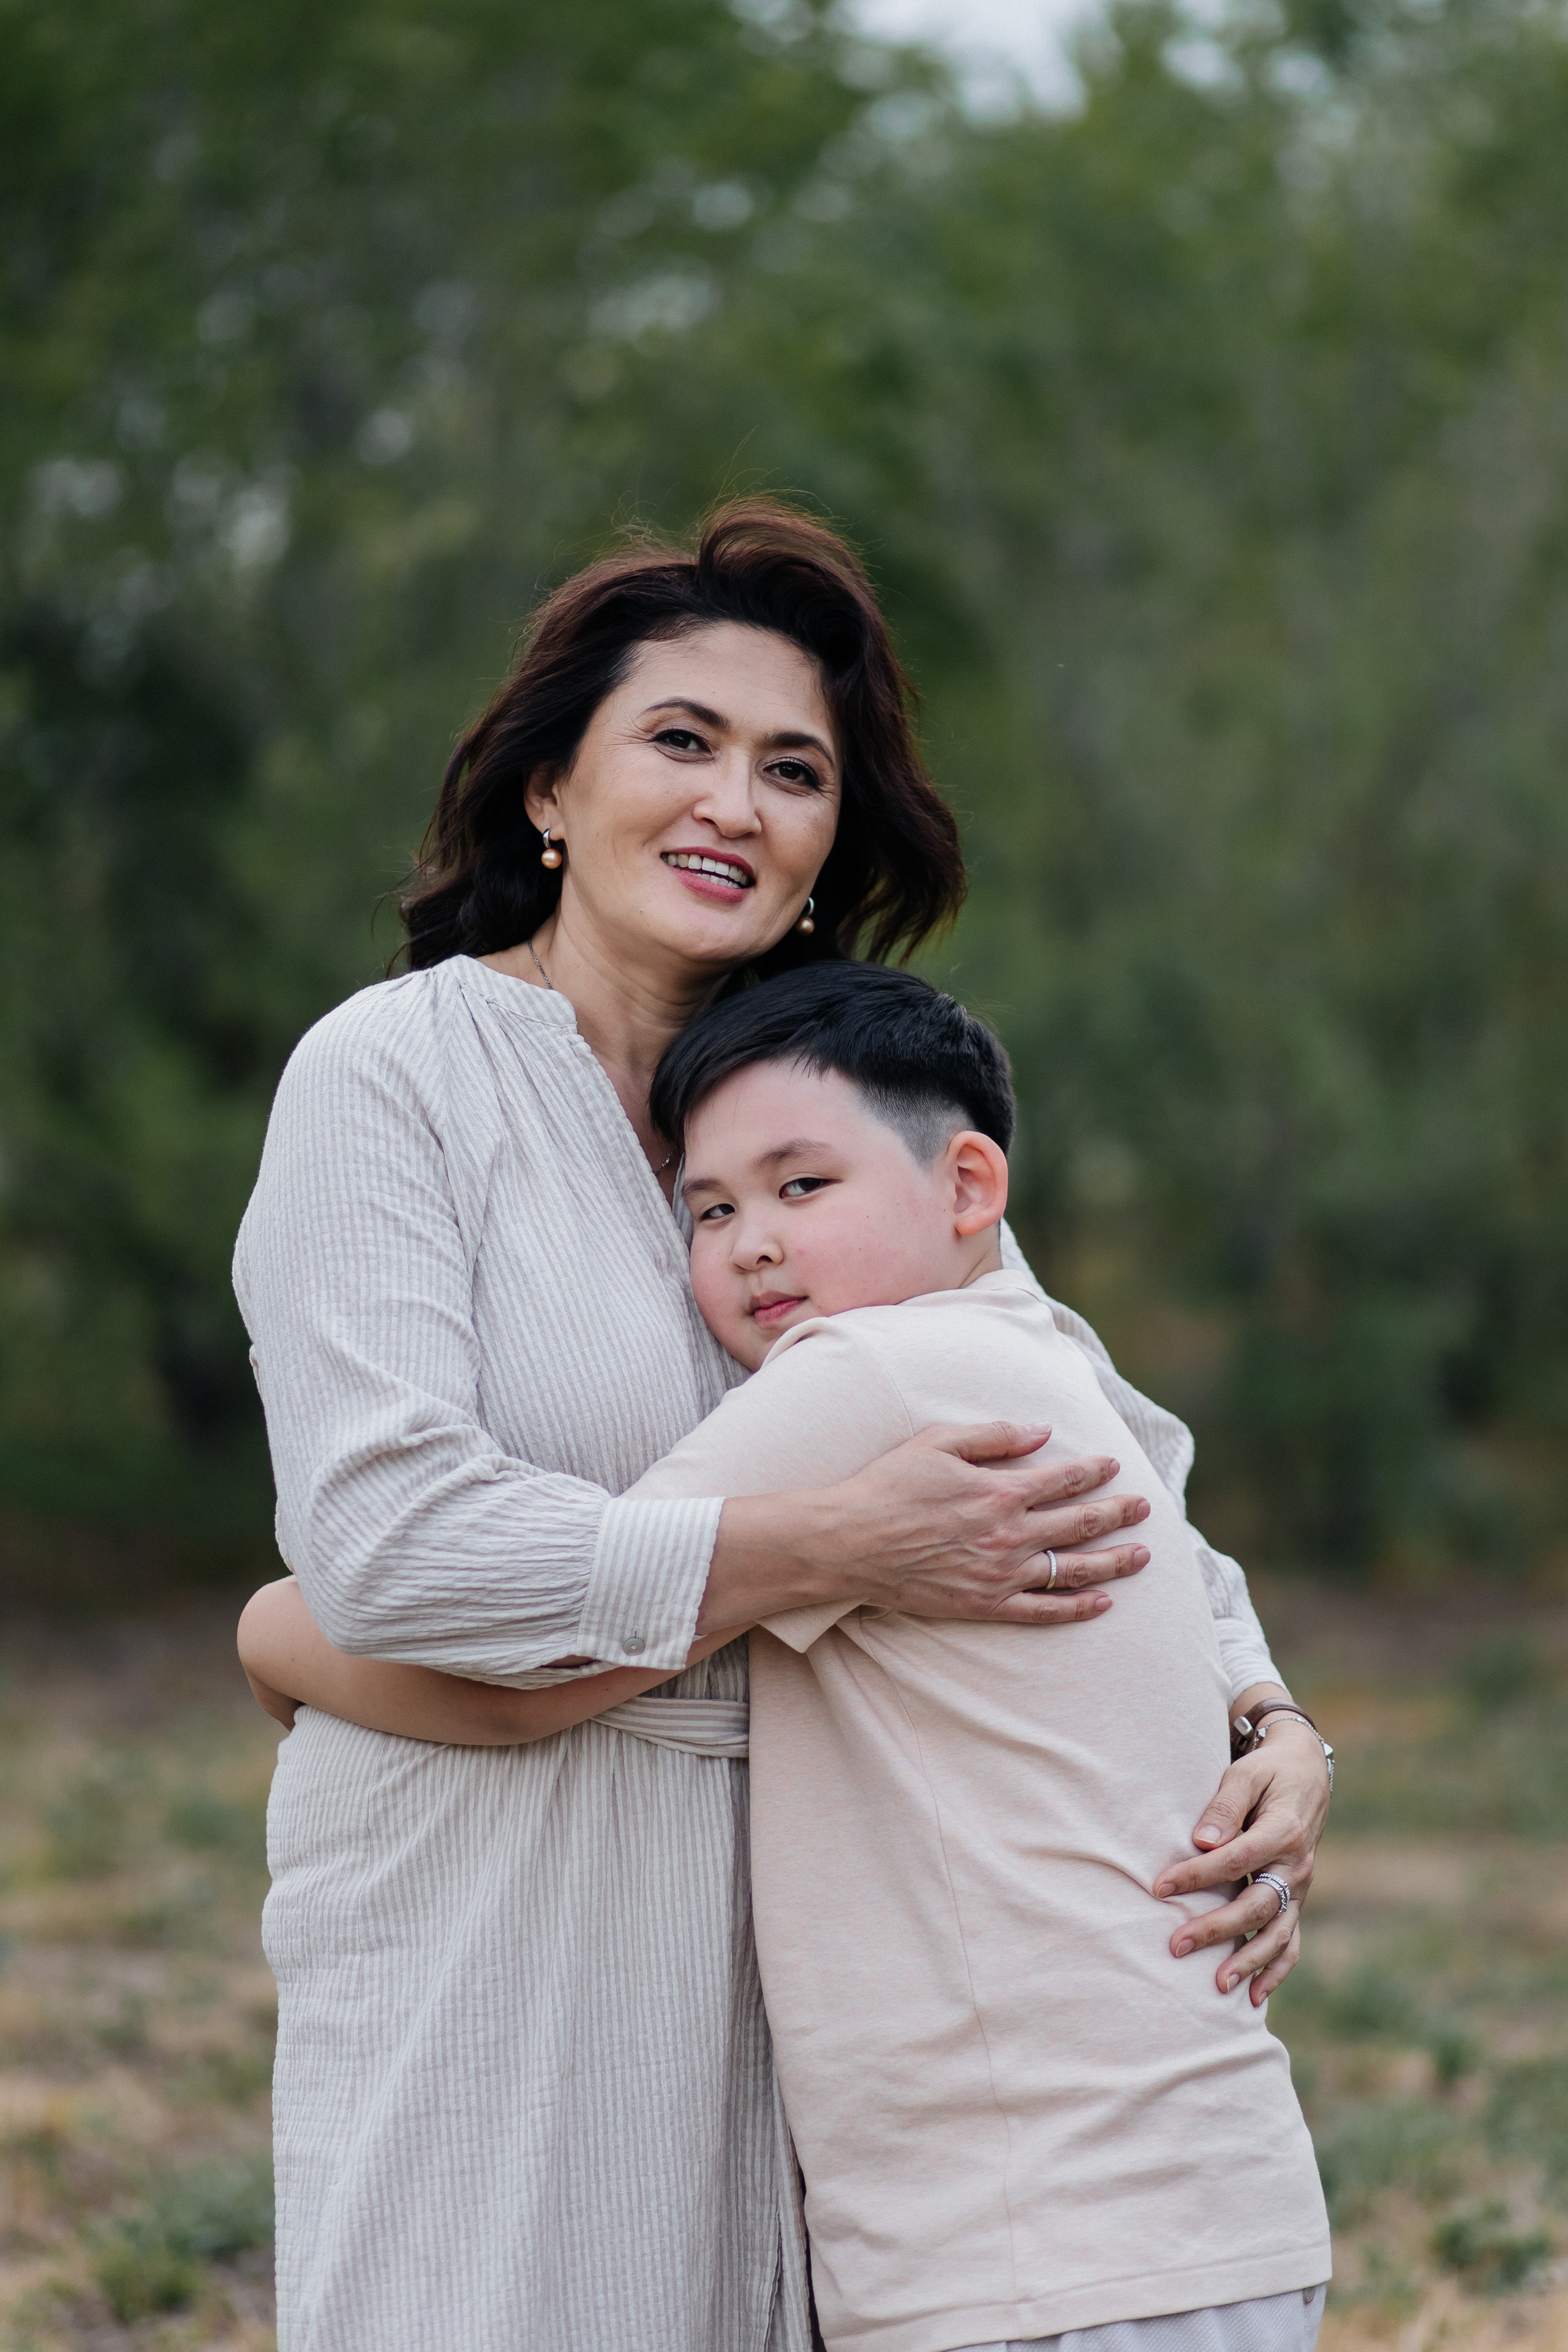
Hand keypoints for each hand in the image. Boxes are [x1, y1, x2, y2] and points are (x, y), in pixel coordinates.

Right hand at [815, 1420, 1151, 1624]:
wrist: (850, 1542)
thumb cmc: (890, 1485)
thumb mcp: (938, 1442)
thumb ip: (995, 1436)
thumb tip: (1044, 1432)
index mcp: (1001, 1491)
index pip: (1064, 1479)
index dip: (1094, 1471)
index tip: (1115, 1467)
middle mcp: (1010, 1535)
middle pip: (1079, 1524)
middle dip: (1118, 1514)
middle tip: (1146, 1508)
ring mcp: (1000, 1574)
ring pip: (1072, 1569)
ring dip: (1112, 1562)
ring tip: (1141, 1556)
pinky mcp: (985, 1605)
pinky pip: (1042, 1610)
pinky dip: (1075, 1608)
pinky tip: (1101, 1602)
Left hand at [1154, 1709, 1330, 2003]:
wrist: (1307, 1775)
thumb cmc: (1267, 1773)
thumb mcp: (1246, 1774)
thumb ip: (1225, 1805)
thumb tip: (1201, 1840)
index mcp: (1283, 1832)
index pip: (1234, 1860)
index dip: (1196, 1875)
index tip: (1159, 1887)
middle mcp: (1296, 1866)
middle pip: (1256, 1905)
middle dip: (1216, 1929)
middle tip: (1175, 1945)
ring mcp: (1300, 1888)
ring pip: (1277, 1933)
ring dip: (1248, 1961)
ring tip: (1217, 1987)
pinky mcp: (1296, 1900)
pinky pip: (1291, 1941)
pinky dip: (1277, 1970)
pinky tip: (1256, 1997)